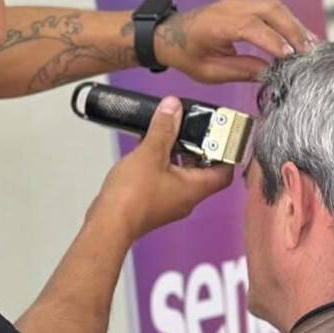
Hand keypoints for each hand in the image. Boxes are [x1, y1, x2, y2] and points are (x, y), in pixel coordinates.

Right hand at [96, 97, 232, 241]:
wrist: (108, 223)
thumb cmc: (131, 199)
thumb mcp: (150, 154)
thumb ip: (163, 129)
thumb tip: (173, 110)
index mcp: (194, 188)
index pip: (224, 173)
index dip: (225, 153)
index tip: (219, 136)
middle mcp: (185, 199)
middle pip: (202, 171)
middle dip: (197, 149)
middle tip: (191, 130)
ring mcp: (168, 203)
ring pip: (181, 175)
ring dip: (176, 156)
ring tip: (166, 136)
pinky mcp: (151, 204)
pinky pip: (163, 181)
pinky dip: (160, 165)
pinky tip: (147, 152)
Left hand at [154, 0, 318, 82]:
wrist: (168, 35)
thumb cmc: (185, 52)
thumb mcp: (210, 71)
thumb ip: (240, 70)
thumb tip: (267, 72)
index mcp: (219, 24)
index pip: (253, 28)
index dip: (273, 41)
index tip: (289, 56)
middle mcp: (231, 8)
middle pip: (271, 11)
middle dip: (293, 31)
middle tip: (308, 52)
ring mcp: (238, 3)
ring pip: (274, 7)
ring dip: (294, 25)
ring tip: (309, 45)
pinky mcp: (244, 5)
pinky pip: (270, 8)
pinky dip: (286, 21)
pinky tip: (297, 35)